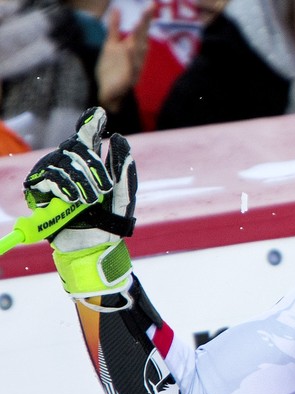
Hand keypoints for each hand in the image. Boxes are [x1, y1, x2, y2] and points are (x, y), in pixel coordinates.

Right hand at [23, 107, 136, 297]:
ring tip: (89, 201)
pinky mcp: (40, 191)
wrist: (94, 246)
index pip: (88, 137)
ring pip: (62, 161)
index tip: (99, 114)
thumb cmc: (110, 222)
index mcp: (92, 166)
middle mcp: (71, 167)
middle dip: (92, 165)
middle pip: (75, 146)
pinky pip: (48, 177)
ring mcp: (54, 177)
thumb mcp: (123, 195)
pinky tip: (73, 199)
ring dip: (80, 181)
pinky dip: (63, 186)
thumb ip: (123, 168)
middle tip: (103, 189)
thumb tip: (119, 139)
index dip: (91, 123)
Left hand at [97, 7, 152, 112]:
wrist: (108, 93)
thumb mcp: (111, 45)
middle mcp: (137, 57)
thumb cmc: (112, 69)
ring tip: (139, 24)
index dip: (146, 18)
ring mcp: (134, 68)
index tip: (152, 5)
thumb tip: (117, 9)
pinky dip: (131, 59)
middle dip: (146, 24)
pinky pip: (131, 68)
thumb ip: (114, 28)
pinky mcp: (129, 79)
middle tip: (150, 8)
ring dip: (140, 38)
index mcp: (133, 48)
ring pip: (139, 52)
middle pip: (143, 38)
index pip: (141, 31)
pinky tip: (129, 47)